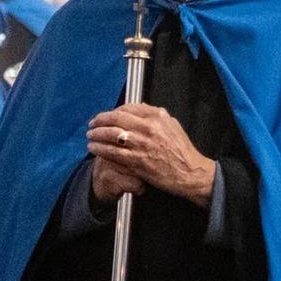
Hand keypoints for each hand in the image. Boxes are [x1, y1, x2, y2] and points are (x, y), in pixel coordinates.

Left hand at [87, 105, 215, 207]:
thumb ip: (155, 115)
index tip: (106, 115)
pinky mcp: (137, 162)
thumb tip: (139, 108)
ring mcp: (142, 145)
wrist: (190, 173)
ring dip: (97, 135)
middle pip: (116, 119)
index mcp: (157, 117)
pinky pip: (113, 153)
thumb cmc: (182, 151)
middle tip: (92, 124)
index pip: (128, 108)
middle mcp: (148, 128)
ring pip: (111, 135)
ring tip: (90, 136)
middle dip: (100, 120)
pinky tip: (94, 149)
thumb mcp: (172, 126)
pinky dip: (100, 149)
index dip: (112, 111)